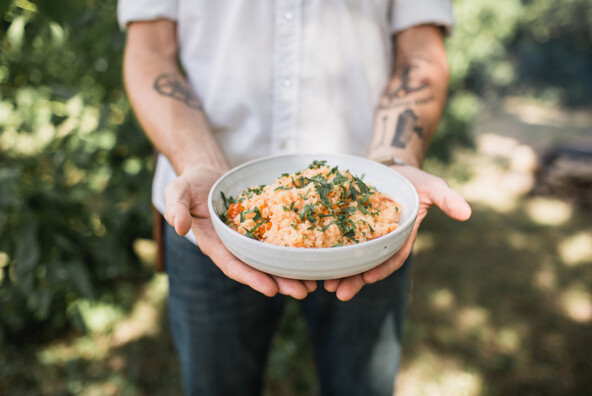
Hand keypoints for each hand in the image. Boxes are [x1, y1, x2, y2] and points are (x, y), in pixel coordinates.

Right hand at [163, 163, 316, 298]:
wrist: (207, 173)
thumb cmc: (190, 184)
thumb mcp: (177, 191)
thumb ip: (176, 208)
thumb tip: (179, 226)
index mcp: (214, 244)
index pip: (233, 265)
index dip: (251, 278)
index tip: (270, 289)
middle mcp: (234, 247)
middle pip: (258, 268)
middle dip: (280, 282)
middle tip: (303, 292)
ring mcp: (249, 239)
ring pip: (272, 260)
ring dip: (292, 273)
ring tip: (314, 283)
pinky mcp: (262, 227)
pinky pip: (279, 240)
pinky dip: (295, 250)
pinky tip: (313, 256)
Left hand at [324, 165, 471, 300]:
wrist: (390, 167)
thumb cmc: (414, 179)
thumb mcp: (433, 186)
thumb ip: (447, 199)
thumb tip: (467, 213)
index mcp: (401, 237)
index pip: (392, 257)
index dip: (381, 268)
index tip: (368, 278)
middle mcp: (381, 241)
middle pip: (368, 264)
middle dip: (354, 280)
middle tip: (338, 292)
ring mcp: (363, 235)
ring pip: (351, 258)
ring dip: (339, 273)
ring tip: (325, 285)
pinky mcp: (346, 225)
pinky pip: (336, 240)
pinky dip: (328, 252)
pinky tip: (315, 261)